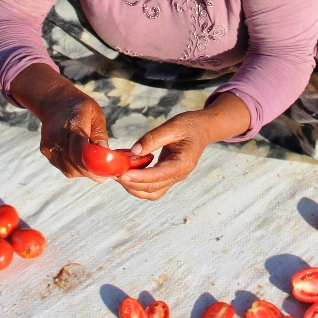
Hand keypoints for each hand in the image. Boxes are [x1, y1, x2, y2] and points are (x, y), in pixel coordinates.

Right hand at [11, 64, 109, 182]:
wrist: (55, 101)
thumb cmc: (81, 107)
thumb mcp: (96, 114)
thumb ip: (100, 135)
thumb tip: (107, 154)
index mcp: (72, 126)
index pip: (78, 153)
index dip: (91, 167)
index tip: (104, 174)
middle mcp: (57, 137)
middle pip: (74, 165)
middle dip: (91, 172)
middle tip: (104, 173)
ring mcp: (49, 145)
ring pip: (69, 170)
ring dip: (83, 172)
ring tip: (93, 165)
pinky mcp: (46, 150)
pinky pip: (63, 167)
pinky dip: (75, 169)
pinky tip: (82, 161)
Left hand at [117, 93, 251, 200]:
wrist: (203, 129)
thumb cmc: (190, 125)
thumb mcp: (172, 126)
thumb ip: (153, 138)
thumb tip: (134, 151)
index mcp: (183, 163)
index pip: (158, 176)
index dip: (138, 176)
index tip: (121, 174)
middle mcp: (180, 174)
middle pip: (153, 188)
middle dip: (132, 184)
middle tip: (114, 174)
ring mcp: (175, 177)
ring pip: (152, 192)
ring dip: (134, 187)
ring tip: (119, 175)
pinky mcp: (170, 175)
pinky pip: (154, 186)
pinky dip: (139, 184)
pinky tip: (129, 173)